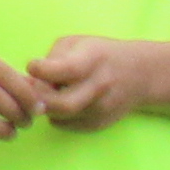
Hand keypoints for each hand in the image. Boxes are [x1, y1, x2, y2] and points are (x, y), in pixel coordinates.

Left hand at [28, 36, 147, 129]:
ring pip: (59, 117)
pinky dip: (57, 115)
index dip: (40, 69)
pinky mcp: (99, 124)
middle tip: (32, 89)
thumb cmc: (99, 54)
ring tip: (50, 93)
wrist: (140, 74)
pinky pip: (66, 125)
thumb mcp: (77, 43)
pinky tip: (63, 101)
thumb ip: (52, 58)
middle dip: (39, 98)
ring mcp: (101, 109)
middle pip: (60, 104)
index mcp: (93, 60)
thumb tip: (30, 81)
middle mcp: (100, 86)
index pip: (63, 69)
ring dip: (47, 107)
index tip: (33, 66)